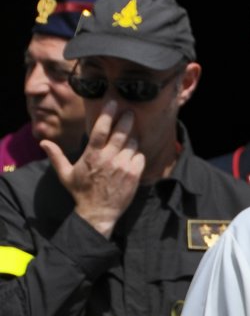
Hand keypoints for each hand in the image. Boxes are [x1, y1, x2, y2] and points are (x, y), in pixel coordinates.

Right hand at [42, 99, 142, 237]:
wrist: (98, 212)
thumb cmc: (81, 192)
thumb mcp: (65, 174)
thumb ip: (56, 156)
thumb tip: (43, 142)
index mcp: (92, 155)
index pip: (101, 130)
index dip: (107, 114)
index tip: (112, 102)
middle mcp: (109, 158)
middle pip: (122, 132)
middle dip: (127, 120)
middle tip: (130, 112)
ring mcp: (123, 166)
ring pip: (133, 144)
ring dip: (132, 140)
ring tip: (129, 141)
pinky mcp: (134, 174)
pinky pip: (140, 157)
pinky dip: (137, 154)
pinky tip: (132, 157)